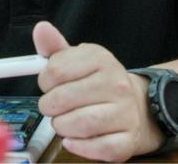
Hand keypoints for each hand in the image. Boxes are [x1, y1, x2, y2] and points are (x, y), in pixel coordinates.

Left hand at [32, 21, 162, 160]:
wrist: (136, 106)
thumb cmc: (98, 82)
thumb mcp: (78, 60)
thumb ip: (55, 48)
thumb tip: (41, 29)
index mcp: (102, 59)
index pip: (56, 70)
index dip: (44, 81)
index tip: (48, 84)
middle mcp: (117, 83)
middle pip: (63, 99)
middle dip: (49, 106)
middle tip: (52, 106)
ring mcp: (125, 112)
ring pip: (79, 124)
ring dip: (61, 127)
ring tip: (63, 121)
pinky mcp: (127, 139)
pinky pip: (98, 148)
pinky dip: (79, 146)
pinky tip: (74, 139)